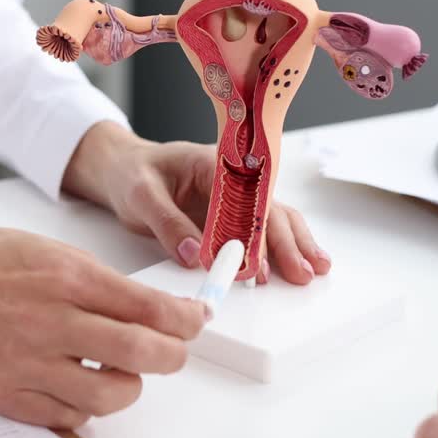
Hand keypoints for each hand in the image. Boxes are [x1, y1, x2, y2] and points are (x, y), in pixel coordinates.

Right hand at [0, 213, 207, 428]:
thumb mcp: (58, 253)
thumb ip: (109, 285)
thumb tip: (164, 313)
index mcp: (66, 278)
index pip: (149, 309)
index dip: (185, 320)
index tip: (194, 321)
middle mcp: (48, 322)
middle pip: (139, 354)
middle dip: (172, 355)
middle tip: (173, 351)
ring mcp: (27, 363)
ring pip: (109, 397)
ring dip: (131, 385)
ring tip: (122, 369)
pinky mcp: (10, 395)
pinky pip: (70, 416)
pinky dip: (87, 404)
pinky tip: (82, 380)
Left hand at [62, 121, 331, 283]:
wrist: (123, 169)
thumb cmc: (132, 174)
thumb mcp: (141, 195)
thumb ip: (167, 223)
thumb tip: (195, 255)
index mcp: (214, 164)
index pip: (244, 199)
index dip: (256, 232)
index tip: (261, 262)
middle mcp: (233, 178)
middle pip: (267, 209)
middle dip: (286, 243)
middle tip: (302, 272)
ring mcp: (235, 196)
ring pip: (272, 218)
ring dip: (294, 244)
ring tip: (314, 270)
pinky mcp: (231, 214)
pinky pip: (259, 228)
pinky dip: (280, 246)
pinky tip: (298, 261)